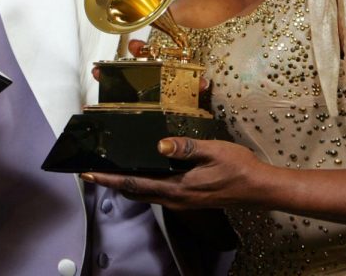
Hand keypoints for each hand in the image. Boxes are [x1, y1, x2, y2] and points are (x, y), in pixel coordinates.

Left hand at [81, 137, 267, 210]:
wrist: (257, 189)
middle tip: (94, 170)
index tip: (88, 174)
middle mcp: (174, 200)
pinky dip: (143, 183)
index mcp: (177, 188)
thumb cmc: (237, 167)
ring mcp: (181, 202)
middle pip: (135, 192)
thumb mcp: (212, 151)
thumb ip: (185, 148)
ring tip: (113, 169)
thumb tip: (159, 145)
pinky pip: (157, 192)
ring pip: (146, 194)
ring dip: (127, 184)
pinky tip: (145, 171)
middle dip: (113, 183)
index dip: (109, 179)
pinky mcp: (187, 199)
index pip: (135, 184)